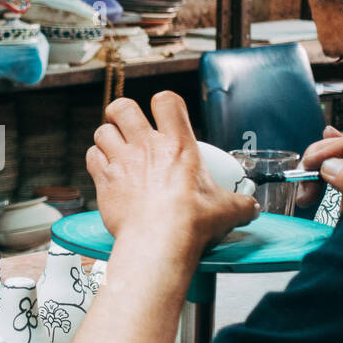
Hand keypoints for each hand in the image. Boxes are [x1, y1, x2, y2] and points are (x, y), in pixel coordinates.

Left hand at [88, 93, 258, 249]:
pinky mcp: (104, 180)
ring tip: (115, 148)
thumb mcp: (227, 210)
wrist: (159, 241)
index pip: (167, 101)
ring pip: (102, 131)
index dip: (164, 103)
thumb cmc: (192, 223)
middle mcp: (146, 146)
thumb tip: (251, 209)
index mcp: (178, 144)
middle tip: (127, 124)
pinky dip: (96, 160)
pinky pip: (92, 157)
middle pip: (122, 107)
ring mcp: (122, 161)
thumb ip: (240, 205)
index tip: (164, 114)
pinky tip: (105, 170)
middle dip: (122, 112)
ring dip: (107, 137)